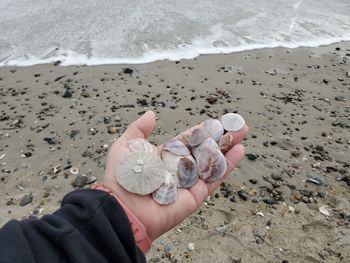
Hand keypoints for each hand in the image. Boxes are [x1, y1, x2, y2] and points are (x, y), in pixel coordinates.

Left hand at [103, 111, 247, 240]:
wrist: (123, 208)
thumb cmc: (123, 176)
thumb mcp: (126, 145)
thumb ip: (138, 130)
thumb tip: (151, 114)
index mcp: (165, 156)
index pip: (189, 140)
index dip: (204, 130)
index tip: (218, 121)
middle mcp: (179, 168)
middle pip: (205, 149)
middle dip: (222, 136)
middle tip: (239, 125)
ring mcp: (189, 182)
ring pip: (213, 162)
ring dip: (229, 147)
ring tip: (243, 133)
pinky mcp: (196, 196)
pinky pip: (214, 179)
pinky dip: (228, 166)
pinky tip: (239, 151)